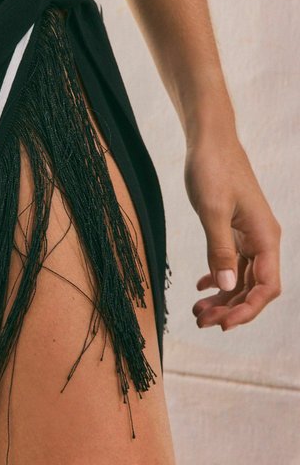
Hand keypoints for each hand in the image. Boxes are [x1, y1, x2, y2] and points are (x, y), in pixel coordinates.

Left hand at [184, 134, 281, 330]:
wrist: (210, 141)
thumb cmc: (213, 169)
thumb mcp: (212, 210)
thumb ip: (220, 249)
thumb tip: (226, 285)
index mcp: (265, 237)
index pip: (266, 287)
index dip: (247, 310)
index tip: (223, 324)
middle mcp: (263, 239)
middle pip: (254, 287)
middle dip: (230, 308)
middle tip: (201, 320)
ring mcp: (250, 235)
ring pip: (242, 277)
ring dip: (223, 296)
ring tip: (197, 310)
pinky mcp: (236, 230)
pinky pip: (233, 262)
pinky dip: (219, 276)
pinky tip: (201, 287)